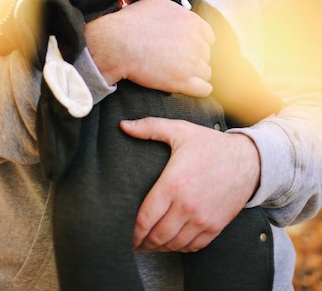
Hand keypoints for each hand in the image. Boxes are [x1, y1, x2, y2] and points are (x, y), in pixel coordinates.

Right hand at [84, 0, 213, 95]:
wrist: (116, 43)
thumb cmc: (132, 22)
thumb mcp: (158, 3)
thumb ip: (177, 10)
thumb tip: (183, 14)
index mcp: (192, 22)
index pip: (208, 37)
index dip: (198, 43)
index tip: (188, 48)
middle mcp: (196, 41)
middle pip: (206, 54)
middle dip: (194, 58)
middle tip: (177, 61)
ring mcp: (191, 62)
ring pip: (205, 72)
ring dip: (195, 74)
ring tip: (178, 73)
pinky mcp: (182, 81)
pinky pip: (203, 89)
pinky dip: (199, 89)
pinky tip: (189, 87)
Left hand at [120, 117, 260, 252]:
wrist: (249, 160)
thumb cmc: (211, 144)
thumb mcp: (179, 130)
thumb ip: (149, 127)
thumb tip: (123, 125)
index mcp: (173, 184)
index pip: (145, 218)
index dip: (131, 230)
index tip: (123, 231)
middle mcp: (187, 206)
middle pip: (157, 235)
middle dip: (141, 242)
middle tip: (131, 241)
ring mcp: (203, 219)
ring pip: (173, 244)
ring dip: (158, 247)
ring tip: (147, 243)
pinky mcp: (215, 227)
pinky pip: (192, 246)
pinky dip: (178, 247)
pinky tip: (170, 242)